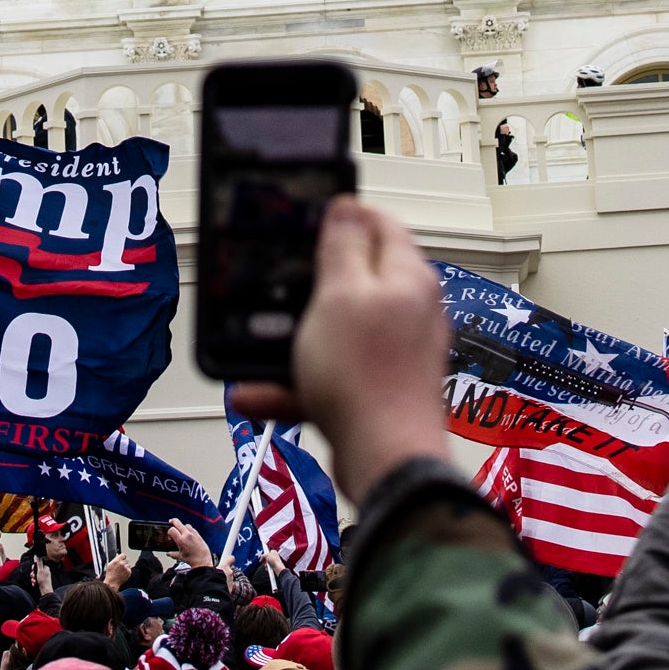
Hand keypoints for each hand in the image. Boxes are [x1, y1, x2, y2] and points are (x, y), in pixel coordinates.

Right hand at [169, 520, 218, 570]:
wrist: (203, 561)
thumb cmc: (192, 559)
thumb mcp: (180, 557)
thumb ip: (172, 554)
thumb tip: (168, 553)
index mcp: (181, 540)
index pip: (172, 530)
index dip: (169, 531)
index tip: (169, 535)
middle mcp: (187, 535)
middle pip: (178, 523)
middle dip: (173, 521)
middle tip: (170, 521)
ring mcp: (193, 534)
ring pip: (186, 525)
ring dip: (182, 526)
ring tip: (180, 530)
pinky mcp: (198, 535)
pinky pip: (192, 528)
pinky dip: (189, 529)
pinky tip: (188, 533)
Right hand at [233, 195, 452, 490]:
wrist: (386, 462)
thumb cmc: (367, 379)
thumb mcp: (340, 296)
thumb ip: (343, 248)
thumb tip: (347, 207)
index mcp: (407, 278)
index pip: (382, 223)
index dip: (344, 214)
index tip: (306, 219)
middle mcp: (410, 311)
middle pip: (358, 277)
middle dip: (312, 280)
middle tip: (279, 281)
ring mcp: (397, 352)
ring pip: (339, 330)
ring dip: (296, 337)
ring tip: (259, 346)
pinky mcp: (381, 389)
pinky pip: (333, 374)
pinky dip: (297, 381)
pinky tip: (258, 393)